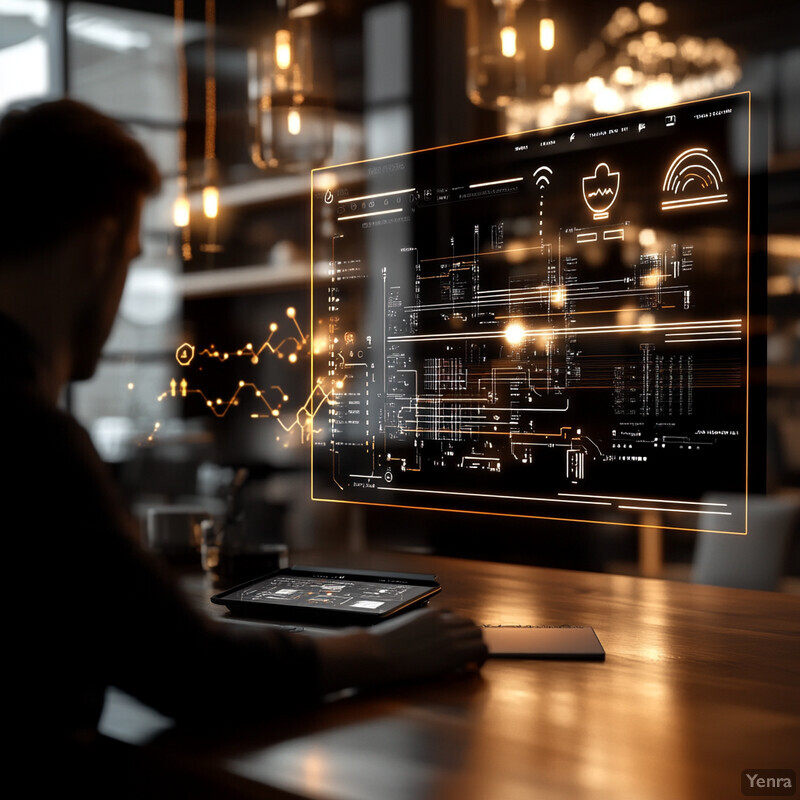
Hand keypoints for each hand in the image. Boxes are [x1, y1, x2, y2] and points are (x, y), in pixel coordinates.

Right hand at [315, 607, 487, 692]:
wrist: (378, 654)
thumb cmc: (384, 645)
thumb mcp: (407, 628)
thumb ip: (425, 629)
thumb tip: (434, 639)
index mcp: (431, 614)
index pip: (456, 617)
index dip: (460, 631)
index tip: (457, 644)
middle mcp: (443, 621)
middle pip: (471, 624)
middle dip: (472, 639)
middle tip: (467, 655)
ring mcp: (449, 636)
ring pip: (478, 634)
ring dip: (476, 647)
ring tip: (470, 663)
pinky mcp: (452, 652)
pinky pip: (476, 650)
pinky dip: (478, 658)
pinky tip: (470, 669)